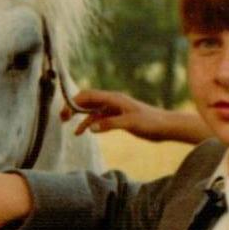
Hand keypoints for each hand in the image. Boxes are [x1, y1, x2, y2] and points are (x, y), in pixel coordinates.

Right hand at [63, 88, 206, 142]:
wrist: (166, 127)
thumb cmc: (151, 122)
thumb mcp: (130, 123)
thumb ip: (110, 124)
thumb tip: (90, 127)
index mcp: (114, 98)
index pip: (88, 96)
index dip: (74, 102)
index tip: (65, 113)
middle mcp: (112, 101)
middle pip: (87, 101)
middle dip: (73, 108)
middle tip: (62, 119)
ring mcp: (115, 109)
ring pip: (92, 111)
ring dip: (81, 119)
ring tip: (72, 130)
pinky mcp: (118, 118)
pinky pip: (100, 119)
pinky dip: (91, 124)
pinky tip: (86, 133)